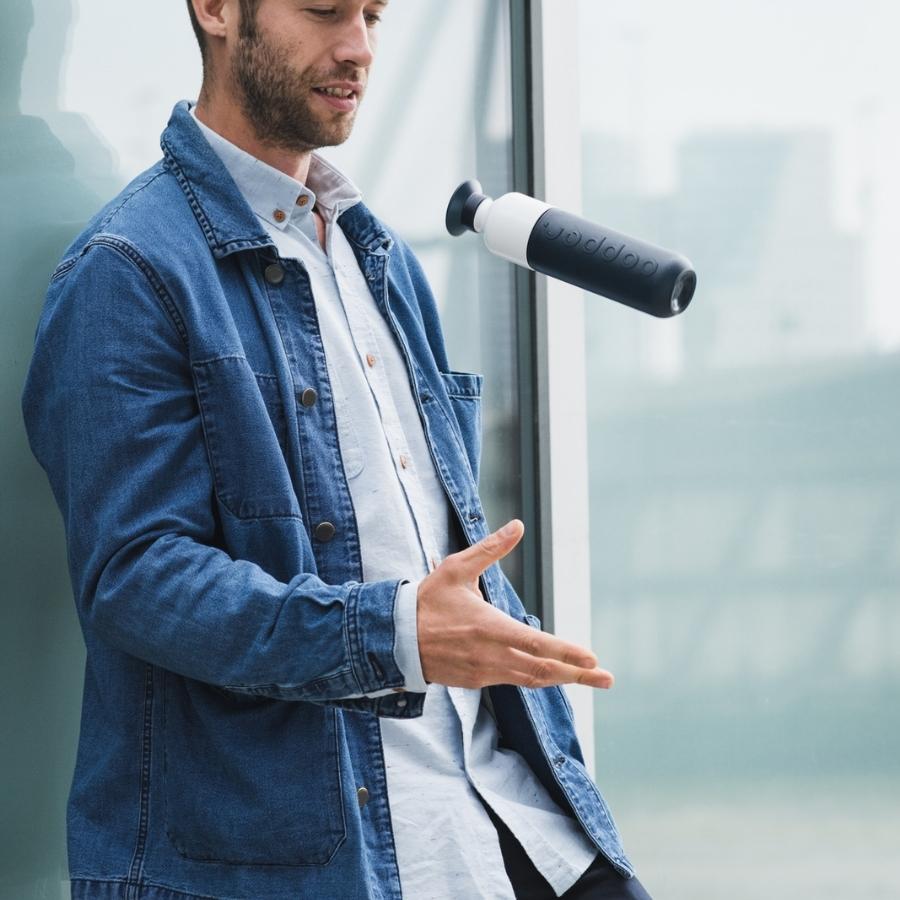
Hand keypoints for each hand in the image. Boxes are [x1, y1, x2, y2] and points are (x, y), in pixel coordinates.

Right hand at [416, 519, 613, 689]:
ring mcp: (483, 672)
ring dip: (561, 678)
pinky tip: (551, 674)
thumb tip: (518, 525)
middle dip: (578, 675)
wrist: (394, 638)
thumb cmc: (426, 600)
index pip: (536, 644)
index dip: (566, 653)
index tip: (592, 658)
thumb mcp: (456, 568)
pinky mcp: (475, 681)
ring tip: (589, 677)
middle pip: (541, 670)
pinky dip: (535, 678)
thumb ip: (491, 549)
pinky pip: (512, 680)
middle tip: (607, 677)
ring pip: (530, 680)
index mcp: (488, 628)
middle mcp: (490, 656)